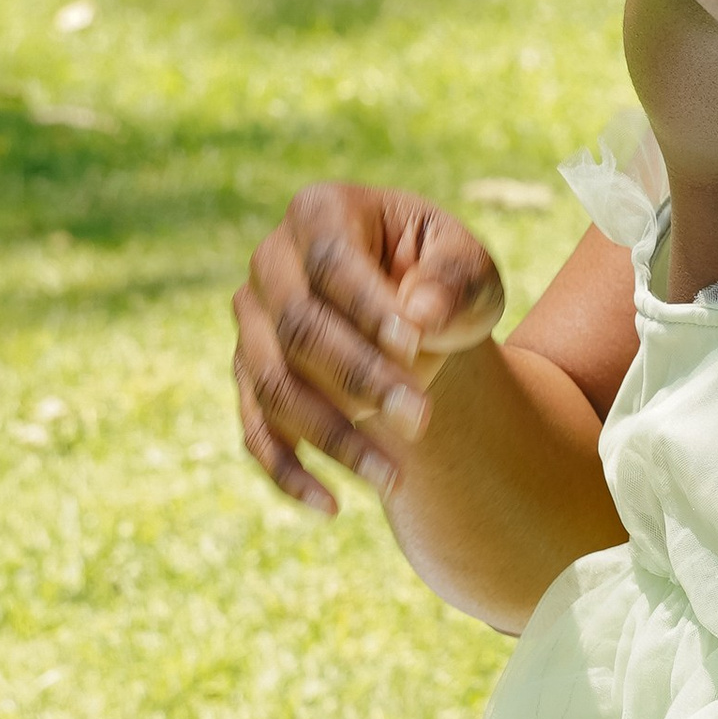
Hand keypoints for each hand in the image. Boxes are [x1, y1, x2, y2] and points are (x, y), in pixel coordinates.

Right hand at [234, 182, 507, 515]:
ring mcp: (252, 323)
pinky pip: (256, 431)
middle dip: (359, 378)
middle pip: (297, 326)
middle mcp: (271, 263)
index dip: (369, 307)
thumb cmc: (443, 281)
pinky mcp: (249, 378)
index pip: (331, 261)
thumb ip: (453, 280)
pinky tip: (333, 506)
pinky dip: (288, 472)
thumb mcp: (468, 269)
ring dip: (332, 436)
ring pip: (274, 386)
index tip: (418, 345)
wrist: (415, 318)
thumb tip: (421, 315)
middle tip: (420, 421)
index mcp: (320, 212)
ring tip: (394, 479)